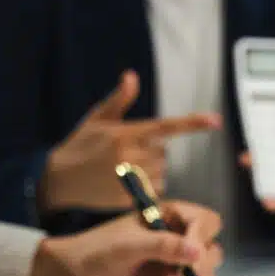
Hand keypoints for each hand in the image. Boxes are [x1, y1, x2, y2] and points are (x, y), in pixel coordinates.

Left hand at [27, 201, 223, 275]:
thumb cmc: (95, 252)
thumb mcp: (128, 245)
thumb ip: (164, 246)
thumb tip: (198, 252)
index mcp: (170, 217)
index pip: (207, 222)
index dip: (202, 238)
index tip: (190, 255)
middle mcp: (178, 240)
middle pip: (213, 251)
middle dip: (196, 268)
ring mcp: (175, 265)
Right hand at [42, 70, 222, 211]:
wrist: (59, 179)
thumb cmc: (80, 145)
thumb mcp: (97, 119)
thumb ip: (119, 100)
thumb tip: (132, 76)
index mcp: (125, 134)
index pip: (165, 127)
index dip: (192, 123)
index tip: (215, 120)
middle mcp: (130, 156)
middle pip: (163, 153)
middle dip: (151, 152)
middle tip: (125, 154)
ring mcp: (131, 180)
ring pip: (162, 172)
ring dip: (151, 170)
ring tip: (124, 169)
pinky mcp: (131, 199)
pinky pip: (155, 190)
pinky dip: (147, 187)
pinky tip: (125, 183)